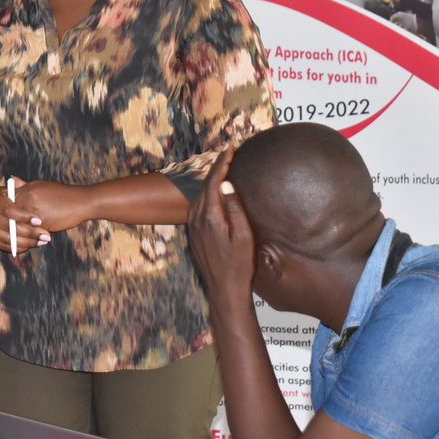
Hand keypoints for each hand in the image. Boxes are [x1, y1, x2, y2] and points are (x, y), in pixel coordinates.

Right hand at [0, 179, 50, 254]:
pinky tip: (31, 245)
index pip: (9, 210)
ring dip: (27, 243)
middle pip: (9, 227)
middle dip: (30, 233)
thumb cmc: (0, 195)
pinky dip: (18, 247)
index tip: (39, 221)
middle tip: (46, 236)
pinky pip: (4, 246)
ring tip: (42, 242)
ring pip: (8, 239)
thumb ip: (21, 194)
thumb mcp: (8, 190)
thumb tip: (37, 200)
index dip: (24, 217)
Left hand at [10, 179, 90, 231]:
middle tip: (11, 229)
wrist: (81, 202)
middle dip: (11, 223)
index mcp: (26, 189)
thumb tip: (11, 179)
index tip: (8, 217)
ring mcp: (34, 210)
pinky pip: (31, 231)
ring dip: (20, 231)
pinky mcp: (41, 222)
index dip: (7, 212)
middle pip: (11, 215)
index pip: (8, 202)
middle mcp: (28, 198)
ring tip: (23, 235)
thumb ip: (24, 186)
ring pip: (19, 225)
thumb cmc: (61, 194)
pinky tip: (34, 236)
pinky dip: (30, 235)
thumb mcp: (41, 186)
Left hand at [187, 147, 257, 306]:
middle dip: (216, 168)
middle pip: (205, 186)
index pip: (214, 181)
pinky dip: (208, 194)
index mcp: (210, 217)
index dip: (222, 163)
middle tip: (229, 154)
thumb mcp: (244, 237)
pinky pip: (199, 206)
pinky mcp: (194, 234)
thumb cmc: (239, 265)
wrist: (224, 290)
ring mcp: (193, 227)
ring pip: (200, 195)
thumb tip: (227, 184)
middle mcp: (197, 219)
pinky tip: (215, 193)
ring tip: (223, 168)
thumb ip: (235, 209)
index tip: (230, 149)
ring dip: (211, 181)